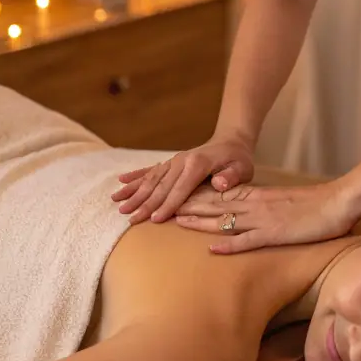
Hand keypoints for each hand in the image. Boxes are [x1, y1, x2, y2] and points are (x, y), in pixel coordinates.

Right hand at [111, 136, 255, 224]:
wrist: (231, 141)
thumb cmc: (238, 159)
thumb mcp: (242, 168)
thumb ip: (231, 177)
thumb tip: (218, 183)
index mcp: (197, 164)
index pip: (180, 189)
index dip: (168, 204)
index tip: (154, 219)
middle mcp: (181, 161)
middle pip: (161, 185)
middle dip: (144, 202)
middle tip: (130, 219)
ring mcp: (174, 161)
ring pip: (151, 178)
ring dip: (134, 190)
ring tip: (117, 203)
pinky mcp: (170, 162)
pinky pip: (151, 170)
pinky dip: (136, 176)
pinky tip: (121, 181)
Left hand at [173, 180, 352, 253]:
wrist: (338, 202)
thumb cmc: (315, 205)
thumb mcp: (285, 202)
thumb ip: (266, 207)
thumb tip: (253, 213)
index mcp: (258, 196)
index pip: (221, 195)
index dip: (197, 196)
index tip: (178, 197)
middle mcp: (256, 205)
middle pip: (216, 204)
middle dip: (190, 205)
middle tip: (165, 206)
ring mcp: (264, 220)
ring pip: (225, 219)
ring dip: (200, 222)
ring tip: (177, 221)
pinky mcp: (275, 234)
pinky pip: (248, 240)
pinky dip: (229, 245)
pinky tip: (212, 250)